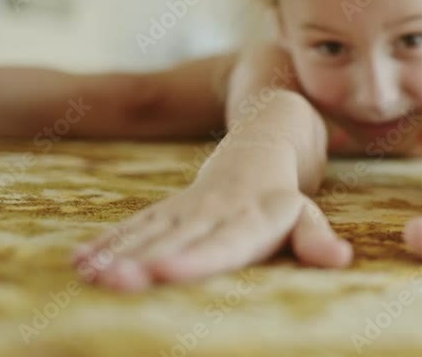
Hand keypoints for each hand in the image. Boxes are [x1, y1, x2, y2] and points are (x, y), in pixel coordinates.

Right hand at [72, 147, 350, 291]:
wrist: (265, 137)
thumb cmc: (286, 194)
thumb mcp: (306, 214)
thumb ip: (315, 238)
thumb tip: (340, 258)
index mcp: (253, 217)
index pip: (224, 242)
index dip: (196, 259)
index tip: (166, 274)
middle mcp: (215, 211)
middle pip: (176, 240)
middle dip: (142, 263)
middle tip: (113, 283)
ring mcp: (187, 208)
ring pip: (150, 233)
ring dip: (118, 254)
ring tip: (89, 275)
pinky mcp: (169, 209)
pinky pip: (137, 225)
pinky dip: (109, 242)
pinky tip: (81, 262)